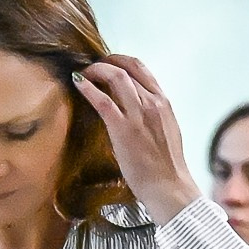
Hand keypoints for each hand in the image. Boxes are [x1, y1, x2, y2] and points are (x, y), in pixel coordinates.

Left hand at [73, 55, 199, 223]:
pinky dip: (88, 88)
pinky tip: (78, 83)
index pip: (141, 68)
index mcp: (163, 103)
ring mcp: (138, 114)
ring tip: (83, 74)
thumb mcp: (165, 132)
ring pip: (115, 77)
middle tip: (92, 68)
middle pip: (126, 68)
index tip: (108, 64)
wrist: (169, 187)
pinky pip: (103, 101)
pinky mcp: (123, 129)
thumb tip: (137, 112)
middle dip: (105, 62)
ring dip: (95, 70)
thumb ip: (153, 116)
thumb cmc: (167, 167)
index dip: (120, 61)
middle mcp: (152, 103)